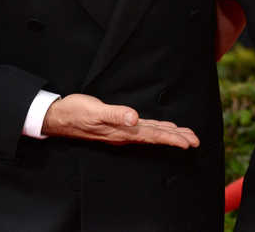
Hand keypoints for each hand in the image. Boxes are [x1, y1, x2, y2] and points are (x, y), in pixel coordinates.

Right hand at [41, 94, 199, 148]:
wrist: (58, 117)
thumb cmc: (76, 112)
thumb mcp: (95, 111)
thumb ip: (115, 114)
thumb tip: (134, 118)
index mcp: (123, 131)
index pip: (153, 135)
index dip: (172, 139)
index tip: (189, 143)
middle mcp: (125, 133)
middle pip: (156, 136)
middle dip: (177, 138)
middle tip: (196, 141)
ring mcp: (122, 131)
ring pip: (152, 133)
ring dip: (170, 134)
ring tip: (186, 137)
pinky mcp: (118, 125)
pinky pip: (143, 129)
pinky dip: (157, 129)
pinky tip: (162, 128)